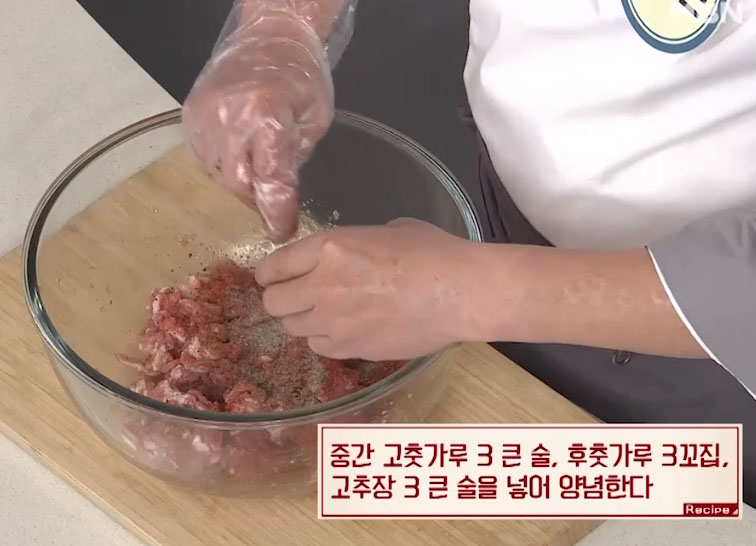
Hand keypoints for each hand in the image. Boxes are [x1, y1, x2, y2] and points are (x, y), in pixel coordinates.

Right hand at [183, 12, 333, 242]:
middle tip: (274, 195)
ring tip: (257, 162)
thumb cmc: (301, 77)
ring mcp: (204, 116)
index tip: (280, 230)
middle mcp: (228, 117)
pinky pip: (204, 158)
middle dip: (258, 196)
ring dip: (240, 179)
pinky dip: (223, 163)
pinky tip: (240, 151)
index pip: (270, 179)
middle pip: (238, 183)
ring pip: (218, 174)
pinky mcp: (190, 115)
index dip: (276, 211)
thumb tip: (279, 201)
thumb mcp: (314, 120)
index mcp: (267, 115)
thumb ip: (295, 161)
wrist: (270, 36)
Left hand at [254, 219, 481, 360]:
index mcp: (329, 248)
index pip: (274, 266)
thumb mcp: (386, 230)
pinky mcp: (351, 349)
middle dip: (279, 298)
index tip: (269, 278)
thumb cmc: (433, 252)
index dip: (267, 274)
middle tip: (295, 296)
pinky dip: (325, 338)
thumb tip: (347, 254)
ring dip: (303, 319)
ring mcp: (334, 322)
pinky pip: (319, 346)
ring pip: (293, 328)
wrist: (460, 292)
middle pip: (273, 302)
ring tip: (325, 313)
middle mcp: (322, 286)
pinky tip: (345, 329)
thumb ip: (352, 244)